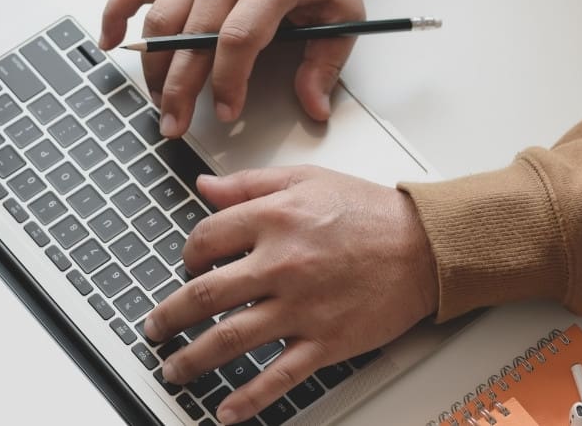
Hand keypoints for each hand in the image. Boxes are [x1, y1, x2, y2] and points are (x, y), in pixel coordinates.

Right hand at [99, 0, 364, 137]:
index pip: (238, 39)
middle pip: (192, 37)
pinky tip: (110, 42)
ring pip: (161, 21)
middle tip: (176, 125)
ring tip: (160, 101)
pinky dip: (115, 13)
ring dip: (153, 66)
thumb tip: (315, 106)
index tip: (227, 111)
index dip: (228, 82)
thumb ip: (327, 61)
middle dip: (180, 90)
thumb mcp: (343, 8)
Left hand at [142, 166, 437, 423]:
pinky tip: (226, 409)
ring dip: (192, 359)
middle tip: (155, 327)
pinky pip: (277, 376)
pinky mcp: (325, 342)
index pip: (205, 239)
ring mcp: (302, 307)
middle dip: (168, 316)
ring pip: (229, 339)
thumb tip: (205, 187)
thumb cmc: (372, 212)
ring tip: (174, 370)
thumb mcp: (309, 179)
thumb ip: (251, 183)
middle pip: (203, 295)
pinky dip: (247, 398)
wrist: (427, 246)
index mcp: (275, 219)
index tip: (187, 265)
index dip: (187, 254)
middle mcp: (282, 264)